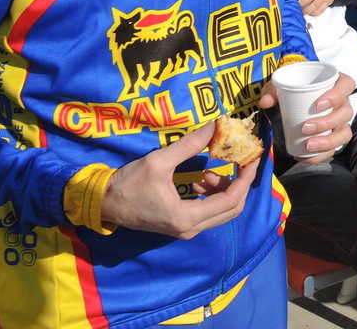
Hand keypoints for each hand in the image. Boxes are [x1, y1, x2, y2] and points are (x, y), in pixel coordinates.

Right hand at [99, 121, 257, 238]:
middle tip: (242, 161)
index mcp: (186, 217)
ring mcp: (185, 230)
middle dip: (240, 183)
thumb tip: (216, 127)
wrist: (104, 203)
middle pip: (231, 209)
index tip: (252, 159)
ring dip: (225, 189)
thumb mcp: (159, 161)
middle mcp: (189, 229)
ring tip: (211, 169)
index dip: (245, 179)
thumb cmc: (128, 184)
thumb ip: (189, 145)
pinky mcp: (180, 225)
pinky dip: (213, 194)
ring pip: (221, 211)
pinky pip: (208, 212)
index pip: (230, 200)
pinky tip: (201, 178)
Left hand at [258, 71, 356, 163]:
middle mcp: (342, 103)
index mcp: (336, 84)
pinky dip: (319, 155)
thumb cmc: (293, 90)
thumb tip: (265, 103)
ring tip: (307, 145)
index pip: (346, 85)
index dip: (337, 95)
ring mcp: (340, 122)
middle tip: (305, 127)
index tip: (318, 105)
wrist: (293, 103)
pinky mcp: (333, 137)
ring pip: (344, 133)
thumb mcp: (281, 86)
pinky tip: (303, 156)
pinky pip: (333, 149)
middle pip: (345, 112)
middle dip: (327, 122)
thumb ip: (272, 91)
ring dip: (328, 142)